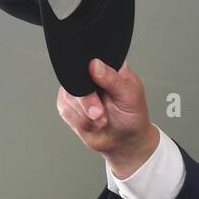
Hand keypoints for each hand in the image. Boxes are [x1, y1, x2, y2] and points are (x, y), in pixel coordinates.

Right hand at [56, 58, 158, 177]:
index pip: (89, 56)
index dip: (88, 70)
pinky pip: (66, 111)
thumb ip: (113, 79)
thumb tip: (95, 64)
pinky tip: (92, 124)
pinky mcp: (68, 105)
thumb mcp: (130, 96)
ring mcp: (77, 90)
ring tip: (102, 119)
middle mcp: (89, 76)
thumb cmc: (132, 116)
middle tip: (101, 113)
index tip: (96, 88)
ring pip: (69, 97)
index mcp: (107, 66)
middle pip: (74, 78)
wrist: (125, 142)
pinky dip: (80, 122)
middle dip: (87, 101)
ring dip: (86, 115)